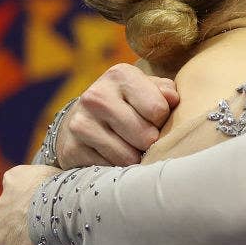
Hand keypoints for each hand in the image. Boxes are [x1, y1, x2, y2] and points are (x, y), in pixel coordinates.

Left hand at [0, 164, 72, 244]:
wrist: (64, 208)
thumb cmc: (71, 186)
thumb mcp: (62, 172)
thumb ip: (55, 183)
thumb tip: (72, 196)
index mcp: (15, 180)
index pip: (24, 193)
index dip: (43, 201)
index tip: (62, 208)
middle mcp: (1, 206)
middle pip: (17, 222)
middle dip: (35, 227)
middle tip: (63, 229)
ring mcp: (2, 235)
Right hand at [57, 64, 179, 166]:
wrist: (81, 119)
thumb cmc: (127, 103)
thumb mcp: (147, 89)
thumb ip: (165, 91)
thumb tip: (173, 100)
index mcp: (120, 75)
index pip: (158, 109)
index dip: (162, 120)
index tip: (154, 119)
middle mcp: (97, 96)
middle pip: (146, 136)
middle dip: (150, 142)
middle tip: (143, 137)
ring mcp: (81, 123)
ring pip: (128, 157)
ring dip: (135, 158)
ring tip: (129, 147)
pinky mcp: (71, 149)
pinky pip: (110, 169)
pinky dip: (116, 168)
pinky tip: (111, 156)